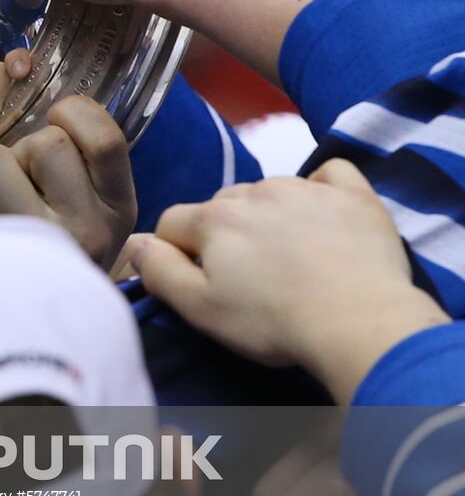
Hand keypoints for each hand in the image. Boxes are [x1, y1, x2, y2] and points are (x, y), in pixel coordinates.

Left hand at [0, 95, 135, 266]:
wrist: (45, 335)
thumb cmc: (64, 254)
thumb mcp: (97, 212)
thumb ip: (85, 165)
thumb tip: (55, 110)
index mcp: (117, 208)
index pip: (106, 138)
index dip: (74, 115)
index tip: (56, 124)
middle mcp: (86, 229)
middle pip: (43, 143)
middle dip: (20, 152)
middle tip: (16, 186)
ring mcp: (37, 248)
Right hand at [135, 160, 447, 401]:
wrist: (360, 321)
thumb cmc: (273, 321)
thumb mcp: (201, 308)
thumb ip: (159, 271)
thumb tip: (134, 241)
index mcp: (213, 220)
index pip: (173, 222)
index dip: (176, 251)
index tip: (195, 278)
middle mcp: (253, 192)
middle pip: (221, 205)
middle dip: (223, 232)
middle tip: (245, 274)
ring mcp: (305, 188)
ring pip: (268, 191)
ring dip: (267, 213)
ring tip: (288, 253)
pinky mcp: (353, 194)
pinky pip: (328, 174)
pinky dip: (320, 187)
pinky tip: (324, 212)